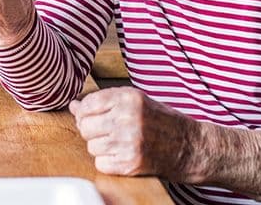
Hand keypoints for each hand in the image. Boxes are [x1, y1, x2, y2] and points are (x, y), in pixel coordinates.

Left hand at [68, 87, 203, 178]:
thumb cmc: (160, 121)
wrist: (187, 146)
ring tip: (118, 142)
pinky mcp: (131, 163)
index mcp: (128, 98)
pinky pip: (100, 163)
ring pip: (91, 146)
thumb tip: (74, 106)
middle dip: (91, 130)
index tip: (92, 116)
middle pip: (85, 127)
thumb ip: (104, 101)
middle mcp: (128, 118)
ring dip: (100, 147)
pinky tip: (122, 154)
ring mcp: (129, 142)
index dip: (85, 112)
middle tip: (106, 131)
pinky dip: (107, 162)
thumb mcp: (134, 101)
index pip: (88, 104)